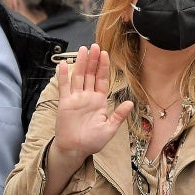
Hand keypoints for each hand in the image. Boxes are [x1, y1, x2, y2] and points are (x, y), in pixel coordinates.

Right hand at [53, 45, 132, 160]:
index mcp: (100, 101)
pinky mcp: (65, 103)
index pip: (102, 80)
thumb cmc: (93, 141)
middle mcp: (88, 97)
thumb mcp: (110, 128)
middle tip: (95, 45)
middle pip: (91, 74)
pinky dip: (63, 76)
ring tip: (83, 50)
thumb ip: (119, 115)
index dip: (104, 67)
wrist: (76, 149)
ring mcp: (75, 99)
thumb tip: (130, 103)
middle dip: (93, 60)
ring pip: (79, 77)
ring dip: (81, 63)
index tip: (106, 54)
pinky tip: (63, 64)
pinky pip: (64, 87)